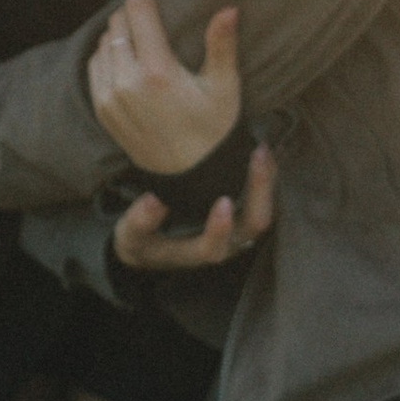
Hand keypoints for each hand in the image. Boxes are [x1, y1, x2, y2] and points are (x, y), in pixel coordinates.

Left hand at [87, 0, 241, 172]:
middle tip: (150, 7)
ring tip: (141, 32)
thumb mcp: (225, 88)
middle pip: (118, 22)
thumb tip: (228, 9)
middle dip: (132, 9)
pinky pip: (95, 65)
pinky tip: (128, 57)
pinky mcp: (102, 109)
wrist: (190, 175)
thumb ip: (222, 46)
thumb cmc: (213, 130)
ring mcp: (109, 96)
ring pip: (104, 42)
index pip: (138, 11)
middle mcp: (127, 82)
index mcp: (158, 72)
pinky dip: (108, 53)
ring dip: (119, 31)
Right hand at [112, 139, 274, 275]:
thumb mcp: (132, 235)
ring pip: (263, 209)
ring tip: (261, 147)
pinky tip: (258, 147)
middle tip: (256, 155)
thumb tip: (152, 199)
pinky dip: (265, 173)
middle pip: (254, 223)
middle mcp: (227, 244)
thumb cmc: (143, 241)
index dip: (221, 228)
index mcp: (199, 253)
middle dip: (260, 190)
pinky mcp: (242, 215)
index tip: (223, 202)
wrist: (155, 247)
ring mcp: (238, 230)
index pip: (215, 246)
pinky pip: (262, 196)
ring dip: (267, 178)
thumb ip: (141, 221)